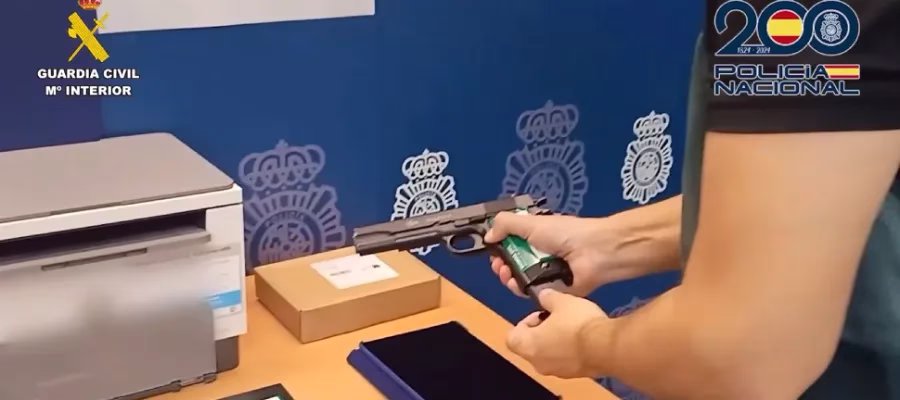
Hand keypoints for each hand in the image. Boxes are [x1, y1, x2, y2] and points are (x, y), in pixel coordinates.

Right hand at [484, 212, 617, 296]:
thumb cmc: (564, 234)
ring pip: (519, 281)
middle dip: (500, 265)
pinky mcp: (552, 292)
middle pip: (513, 265)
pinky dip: (521, 290)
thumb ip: (506, 224)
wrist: (595, 253)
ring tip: (506, 274)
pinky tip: (517, 285)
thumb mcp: (531, 222)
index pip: (512, 245)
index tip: (493, 250)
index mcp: (537, 237)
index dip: (500, 247)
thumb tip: (488, 236)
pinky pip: (531, 294)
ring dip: (507, 278)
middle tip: (499, 265)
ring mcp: (546, 275)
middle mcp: (540, 256)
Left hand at [506, 289, 607, 377]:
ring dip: (554, 341)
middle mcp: (538, 362)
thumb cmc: (577, 323)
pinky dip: (568, 351)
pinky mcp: (573, 374)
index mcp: (528, 345)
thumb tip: (544, 296)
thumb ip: (547, 297)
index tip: (539, 314)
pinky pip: (564, 361)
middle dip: (540, 331)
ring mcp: (556, 371)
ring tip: (571, 326)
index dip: (523, 323)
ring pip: (547, 355)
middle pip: (530, 346)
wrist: (605, 346)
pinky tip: (583, 338)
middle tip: (556, 318)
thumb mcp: (560, 300)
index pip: (512, 337)